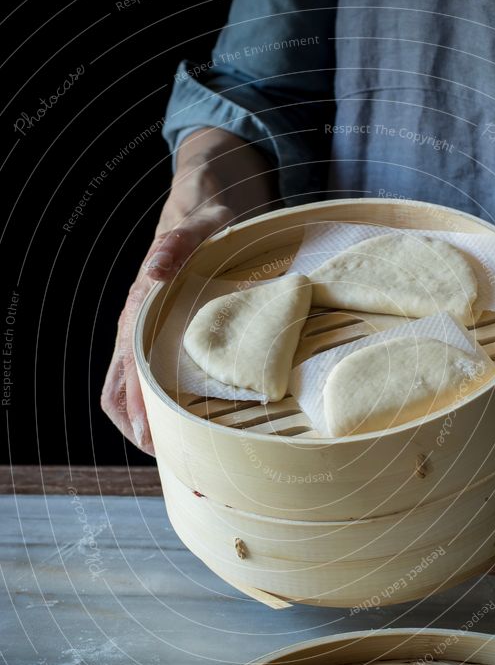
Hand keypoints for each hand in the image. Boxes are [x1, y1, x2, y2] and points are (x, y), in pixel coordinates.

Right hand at [101, 128, 274, 452]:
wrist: (201, 206)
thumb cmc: (204, 221)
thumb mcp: (199, 226)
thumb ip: (177, 245)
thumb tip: (152, 271)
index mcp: (140, 309)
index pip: (128, 369)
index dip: (137, 408)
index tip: (152, 441)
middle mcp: (134, 326)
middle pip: (121, 388)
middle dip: (138, 427)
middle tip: (169, 458)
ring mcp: (142, 333)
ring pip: (126, 388)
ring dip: (142, 421)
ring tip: (171, 450)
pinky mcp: (155, 334)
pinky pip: (143, 378)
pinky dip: (151, 405)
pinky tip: (175, 420)